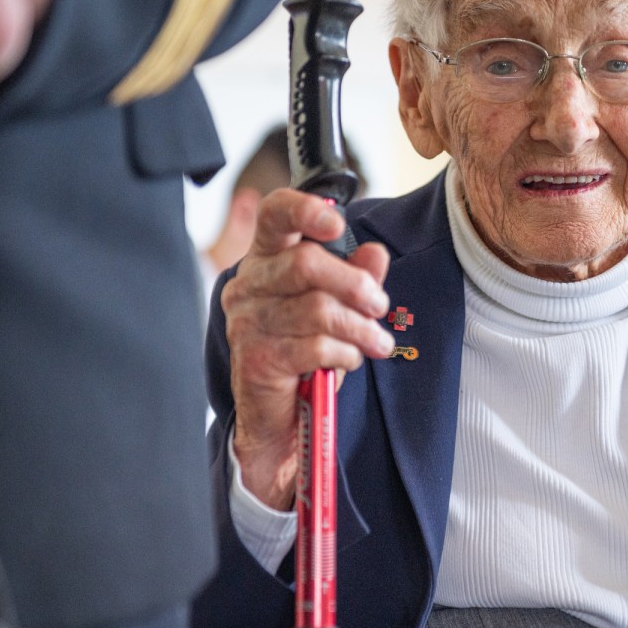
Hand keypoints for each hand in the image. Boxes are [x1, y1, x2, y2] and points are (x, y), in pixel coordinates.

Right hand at [224, 189, 393, 509]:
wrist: (278, 416)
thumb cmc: (305, 350)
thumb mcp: (338, 307)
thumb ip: (355, 276)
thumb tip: (375, 253)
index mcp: (266, 258)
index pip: (274, 214)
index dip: (304, 211)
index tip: (337, 224)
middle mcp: (248, 284)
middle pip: (306, 263)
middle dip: (356, 285)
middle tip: (380, 305)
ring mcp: (247, 321)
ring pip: (318, 309)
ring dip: (360, 328)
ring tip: (376, 342)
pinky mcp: (256, 357)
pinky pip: (314, 346)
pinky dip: (344, 353)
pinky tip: (349, 360)